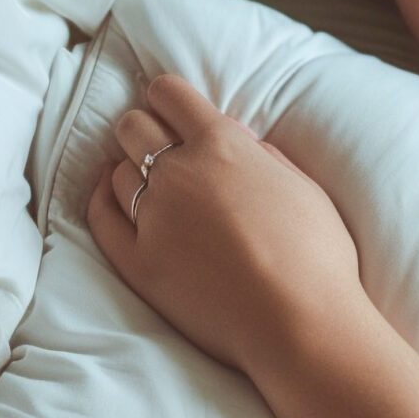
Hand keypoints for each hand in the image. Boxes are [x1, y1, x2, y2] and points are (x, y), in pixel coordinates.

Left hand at [86, 73, 365, 376]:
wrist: (300, 323)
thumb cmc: (316, 256)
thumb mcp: (302, 186)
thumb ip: (264, 156)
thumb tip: (238, 140)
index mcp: (221, 146)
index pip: (169, 94)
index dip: (167, 96)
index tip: (171, 107)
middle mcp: (178, 174)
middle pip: (133, 126)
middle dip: (145, 128)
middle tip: (158, 144)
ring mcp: (152, 218)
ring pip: (117, 172)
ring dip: (131, 169)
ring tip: (148, 181)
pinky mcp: (137, 263)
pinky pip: (102, 218)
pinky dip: (103, 200)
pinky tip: (109, 196)